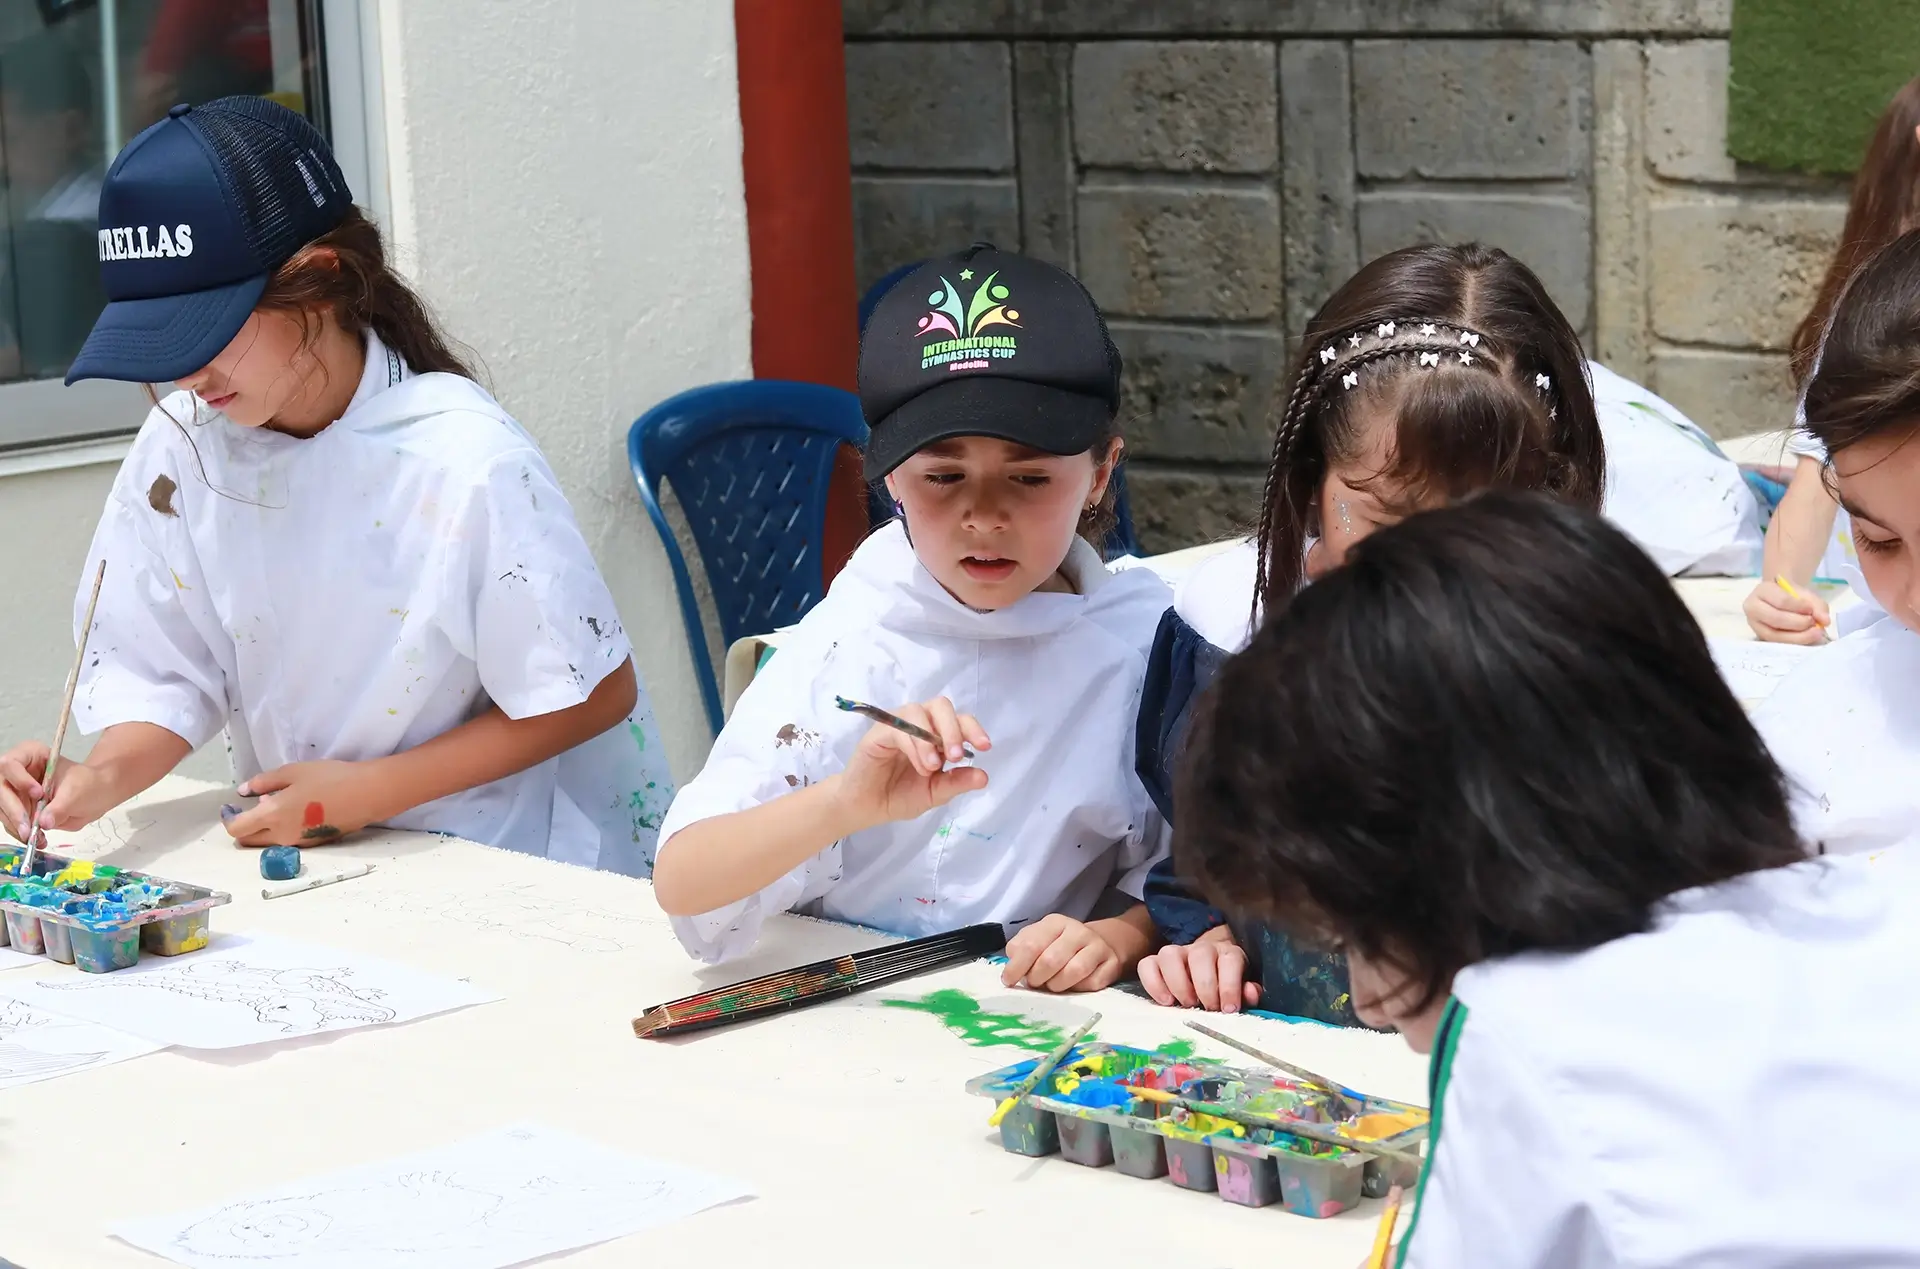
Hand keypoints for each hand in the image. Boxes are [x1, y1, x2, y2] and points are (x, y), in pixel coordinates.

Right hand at [0, 743, 116, 842]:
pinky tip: (36, 839)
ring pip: (1, 808)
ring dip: (15, 825)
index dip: (20, 780)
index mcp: (30, 755)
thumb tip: (44, 822)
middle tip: (28, 829)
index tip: (38, 794)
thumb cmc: (88, 784)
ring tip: (36, 838)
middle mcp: (15, 772)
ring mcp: (13, 790)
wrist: (95, 794)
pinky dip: (20, 832)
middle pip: (0, 789)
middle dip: (13, 810)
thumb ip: (60, 806)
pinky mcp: (16, 807)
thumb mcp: (78, 792)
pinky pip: (9, 821)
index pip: (10, 764)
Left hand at [224, 761, 379, 846]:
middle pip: (249, 841)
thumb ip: (264, 782)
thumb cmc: (329, 778)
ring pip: (268, 842)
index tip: (231, 807)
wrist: (367, 794)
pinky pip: (287, 839)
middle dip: (243, 827)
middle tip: (250, 809)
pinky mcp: (313, 843)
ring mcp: (298, 842)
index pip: (237, 829)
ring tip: (277, 805)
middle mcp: (281, 835)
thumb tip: (244, 791)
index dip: (228, 819)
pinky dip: (282, 829)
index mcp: (272, 816)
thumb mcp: (293, 772)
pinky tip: (296, 811)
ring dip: (264, 828)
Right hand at [828, 697, 989, 831]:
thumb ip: (957, 783)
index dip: (973, 728)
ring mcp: (898, 724)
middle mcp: (918, 724)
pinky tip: (920, 766)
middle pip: (941, 706)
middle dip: (954, 728)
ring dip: (932, 738)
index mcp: (936, 735)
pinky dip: (914, 746)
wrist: (867, 808)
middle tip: (955, 756)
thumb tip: (984, 776)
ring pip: (920, 711)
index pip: (959, 719)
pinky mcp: (879, 731)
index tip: (984, 746)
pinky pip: (900, 728)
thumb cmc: (899, 796)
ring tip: (933, 767)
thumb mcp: (935, 793)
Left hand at [1002, 914, 1129, 993]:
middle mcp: (1077, 931)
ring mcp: (1097, 946)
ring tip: (1052, 986)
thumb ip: (1021, 950)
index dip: (1016, 967)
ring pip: (1073, 972)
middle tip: (1035, 983)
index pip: (1030, 945)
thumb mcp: (1038, 940)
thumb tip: (1011, 969)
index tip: (1008, 981)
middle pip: (1051, 960)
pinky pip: (1092, 983)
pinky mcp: (1111, 964)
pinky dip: (1079, 989)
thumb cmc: (1060, 946)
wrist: (1100, 944)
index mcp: (1054, 923)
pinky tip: (1075, 986)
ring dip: (1057, 985)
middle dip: (1037, 978)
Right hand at [1139, 925, 1259, 1011]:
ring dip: (1178, 983)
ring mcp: (1177, 953)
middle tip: (1208, 1009)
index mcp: (1227, 954)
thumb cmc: (1225, 989)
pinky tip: (1166, 1002)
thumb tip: (1250, 994)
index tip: (1229, 1009)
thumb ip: (1246, 993)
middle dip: (1205, 986)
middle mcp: (1201, 949)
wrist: (1208, 976)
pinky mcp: (1156, 962)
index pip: (1230, 960)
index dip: (1230, 985)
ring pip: (1170, 954)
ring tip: (1186, 1004)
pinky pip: (1146, 965)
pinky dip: (1154, 984)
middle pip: (1200, 955)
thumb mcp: (1241, 992)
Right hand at [1743, 579, 1830, 644]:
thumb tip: (1825, 621)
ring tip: (1814, 632)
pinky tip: (1806, 638)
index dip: (1799, 607)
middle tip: (1814, 623)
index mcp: (1762, 591)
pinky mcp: (1760, 638)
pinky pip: (1777, 644)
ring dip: (1799, 636)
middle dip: (1799, 623)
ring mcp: (1754, 625)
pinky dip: (1795, 642)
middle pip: (1776, 619)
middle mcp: (1752, 608)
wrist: (1781, 601)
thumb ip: (1817, 605)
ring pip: (1775, 636)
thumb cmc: (1792, 596)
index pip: (1781, 601)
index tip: (1812, 610)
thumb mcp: (1806, 595)